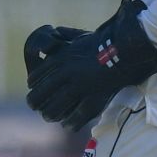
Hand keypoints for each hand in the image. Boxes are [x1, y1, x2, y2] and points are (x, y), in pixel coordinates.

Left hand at [24, 0, 156, 130]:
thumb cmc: (101, 43)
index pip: (35, 79)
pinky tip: (67, 125)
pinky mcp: (93, 98)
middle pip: (39, 96)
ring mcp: (79, 88)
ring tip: (50, 117)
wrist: (123, 49)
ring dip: (50, 115)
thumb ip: (63, 37)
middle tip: (37, 108)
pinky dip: (70, 122)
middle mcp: (65, 75)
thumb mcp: (78, 38)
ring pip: (54, 109)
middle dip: (36, 104)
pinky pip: (77, 116)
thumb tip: (53, 32)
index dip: (33, 88)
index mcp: (59, 60)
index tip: (35, 91)